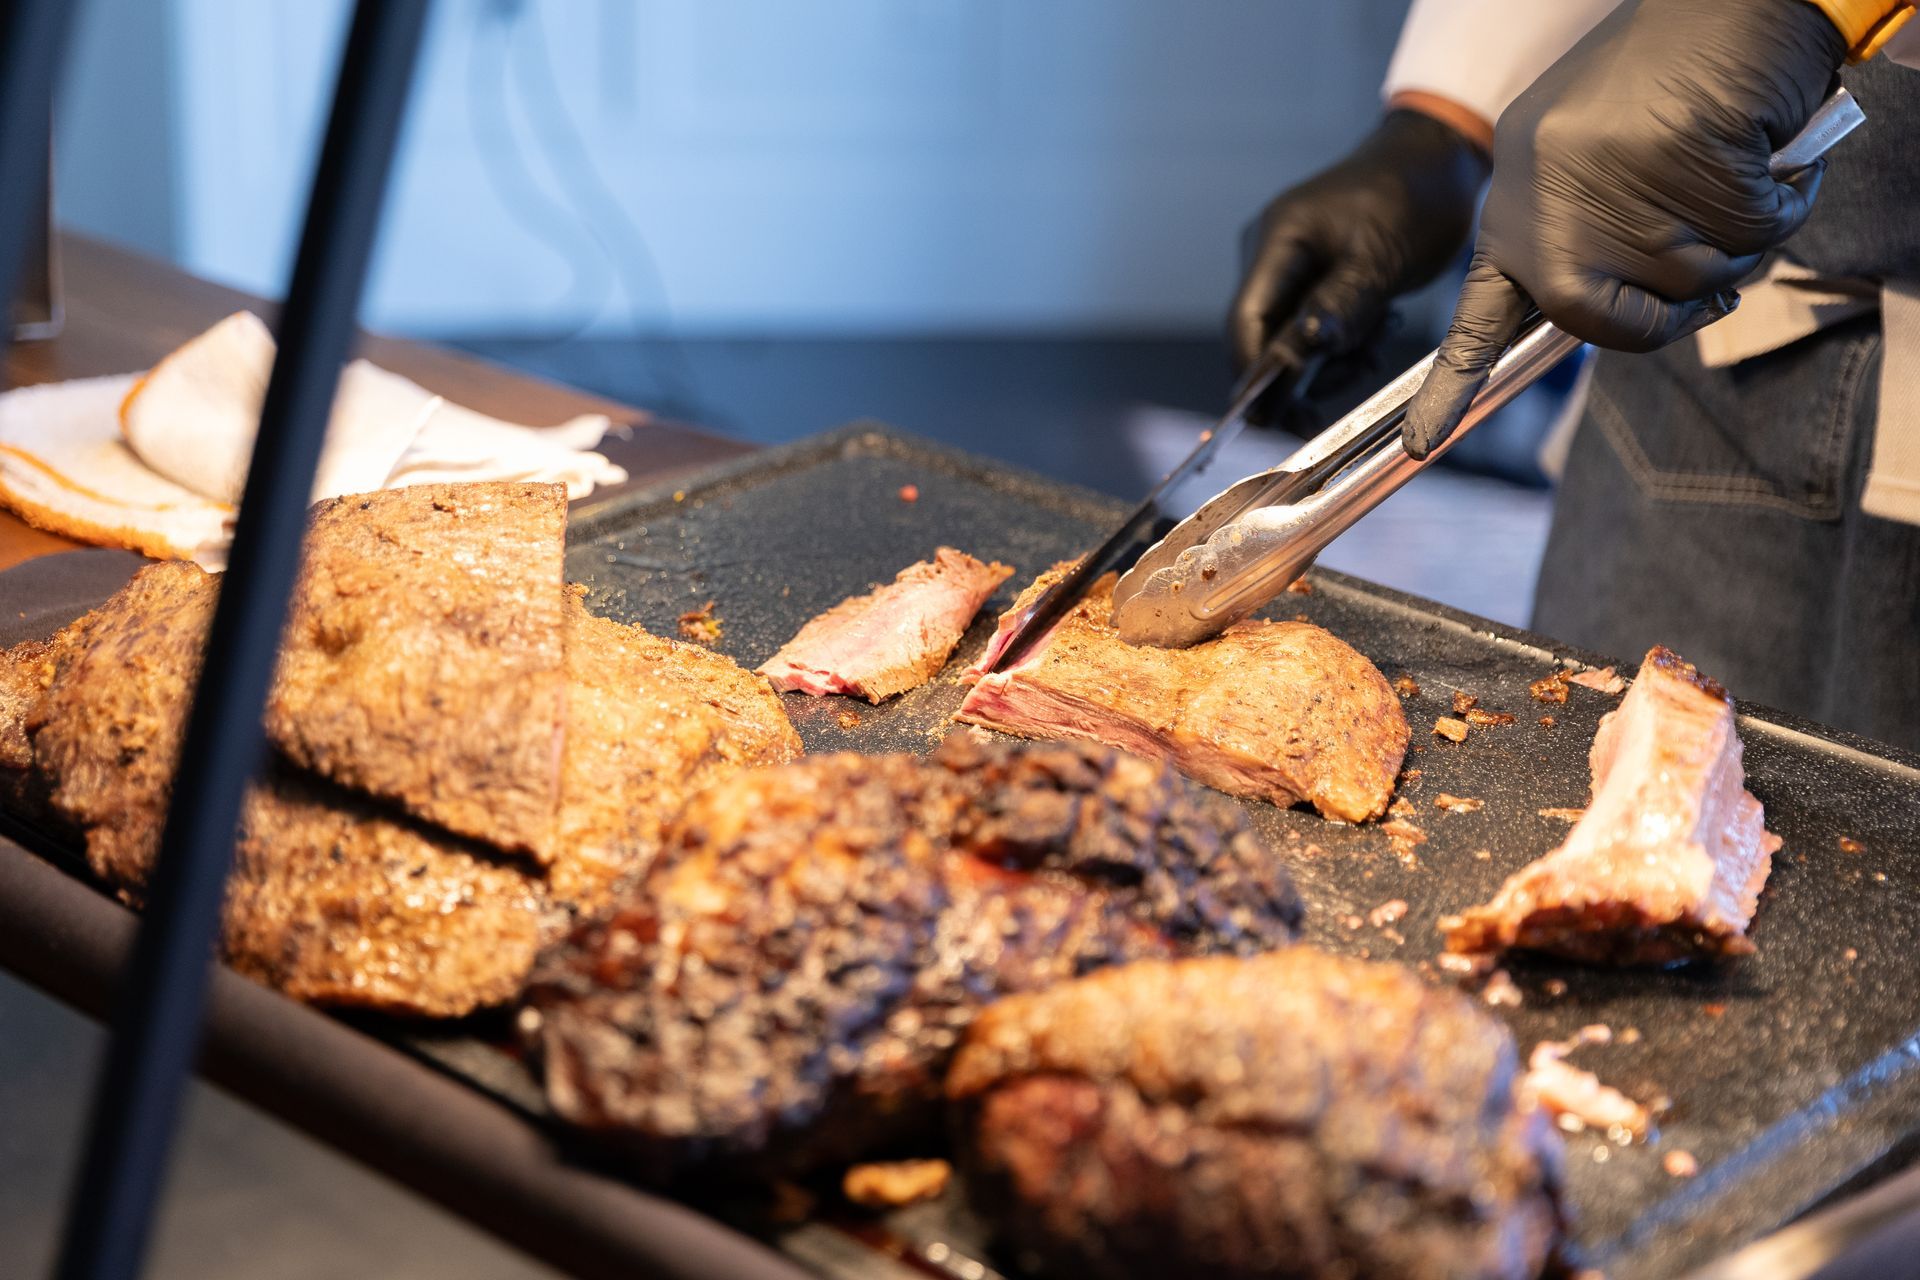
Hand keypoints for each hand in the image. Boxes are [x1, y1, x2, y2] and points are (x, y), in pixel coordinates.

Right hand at [1228, 108, 1487, 423]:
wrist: (1437, 159)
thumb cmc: (1411, 196)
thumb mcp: (1380, 256)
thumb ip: (1341, 306)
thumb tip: (1303, 352)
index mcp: (1279, 241)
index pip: (1245, 322)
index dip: (1252, 374)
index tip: (1269, 416)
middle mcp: (1274, 256)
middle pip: (1263, 336)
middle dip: (1293, 376)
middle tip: (1313, 420)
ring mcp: (1294, 267)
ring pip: (1294, 338)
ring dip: (1329, 360)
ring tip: (1371, 352)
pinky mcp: (1318, 277)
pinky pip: (1318, 326)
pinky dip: (1343, 341)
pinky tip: (1376, 331)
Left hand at [1402, 0, 1848, 458]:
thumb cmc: (1669, 76)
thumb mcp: (1592, 161)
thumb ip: (1587, 237)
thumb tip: (1602, 316)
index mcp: (1517, 208)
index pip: (1481, 314)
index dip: (1451, 385)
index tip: (1417, 445)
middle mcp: (1544, 210)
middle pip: (1609, 326)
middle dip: (1675, 299)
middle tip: (1704, 224)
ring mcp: (1601, 200)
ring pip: (1691, 290)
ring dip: (1735, 237)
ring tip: (1726, 158)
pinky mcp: (1670, 180)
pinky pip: (1746, 243)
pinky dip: (1776, 201)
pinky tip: (1758, 146)